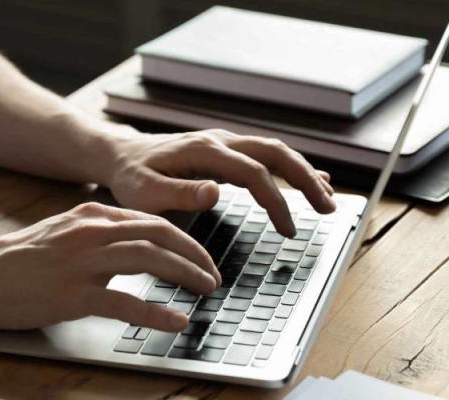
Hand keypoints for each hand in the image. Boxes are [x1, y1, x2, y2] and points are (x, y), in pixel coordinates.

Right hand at [0, 202, 219, 331]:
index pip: (152, 220)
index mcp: (90, 217)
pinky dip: (156, 312)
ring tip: (206, 290)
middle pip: (160, 234)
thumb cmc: (14, 261)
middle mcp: (91, 232)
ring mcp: (82, 262)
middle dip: (195, 254)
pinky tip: (176, 321)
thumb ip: (97, 236)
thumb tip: (133, 247)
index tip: (201, 256)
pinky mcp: (72, 294)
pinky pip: (125, 302)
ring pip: (150, 260)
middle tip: (213, 275)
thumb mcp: (61, 234)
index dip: (185, 238)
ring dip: (186, 275)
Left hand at [104, 129, 335, 237]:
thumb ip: (179, 193)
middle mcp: (220, 140)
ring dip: (304, 173)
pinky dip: (291, 168)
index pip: (253, 173)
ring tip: (327, 200)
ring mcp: (225, 142)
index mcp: (203, 150)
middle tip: (328, 209)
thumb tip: (215, 192)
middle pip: (275, 153)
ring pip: (276, 151)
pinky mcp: (226, 151)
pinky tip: (314, 179)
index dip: (276, 201)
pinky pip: (266, 156)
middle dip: (306, 179)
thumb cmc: (130, 177)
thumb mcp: (145, 192)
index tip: (289, 230)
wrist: (120, 155)